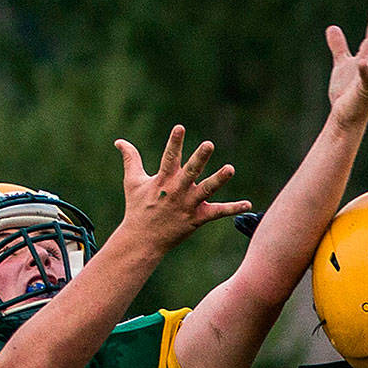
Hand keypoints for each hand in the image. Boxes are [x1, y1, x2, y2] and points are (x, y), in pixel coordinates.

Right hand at [114, 126, 251, 251]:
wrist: (142, 240)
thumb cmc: (138, 208)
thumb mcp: (132, 182)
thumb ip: (130, 159)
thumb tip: (119, 141)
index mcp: (163, 180)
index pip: (169, 157)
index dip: (174, 142)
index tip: (180, 127)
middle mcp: (177, 190)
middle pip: (190, 172)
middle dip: (199, 158)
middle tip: (209, 144)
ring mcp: (188, 205)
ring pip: (206, 190)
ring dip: (218, 180)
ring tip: (231, 169)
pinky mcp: (197, 218)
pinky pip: (217, 213)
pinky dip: (233, 208)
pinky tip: (248, 203)